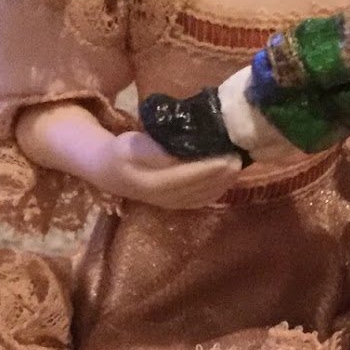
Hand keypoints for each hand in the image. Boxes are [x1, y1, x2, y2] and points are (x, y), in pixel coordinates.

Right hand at [93, 130, 241, 208]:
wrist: (110, 173)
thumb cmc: (123, 151)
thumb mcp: (133, 143)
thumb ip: (158, 148)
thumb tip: (185, 147)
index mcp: (147, 181)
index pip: (183, 176)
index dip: (206, 168)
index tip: (226, 156)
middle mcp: (160, 197)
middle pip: (196, 188)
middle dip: (220, 175)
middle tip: (239, 157)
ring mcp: (168, 204)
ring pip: (200, 197)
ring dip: (222, 183)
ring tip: (238, 165)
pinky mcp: (175, 205)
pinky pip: (199, 201)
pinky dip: (216, 191)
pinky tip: (228, 179)